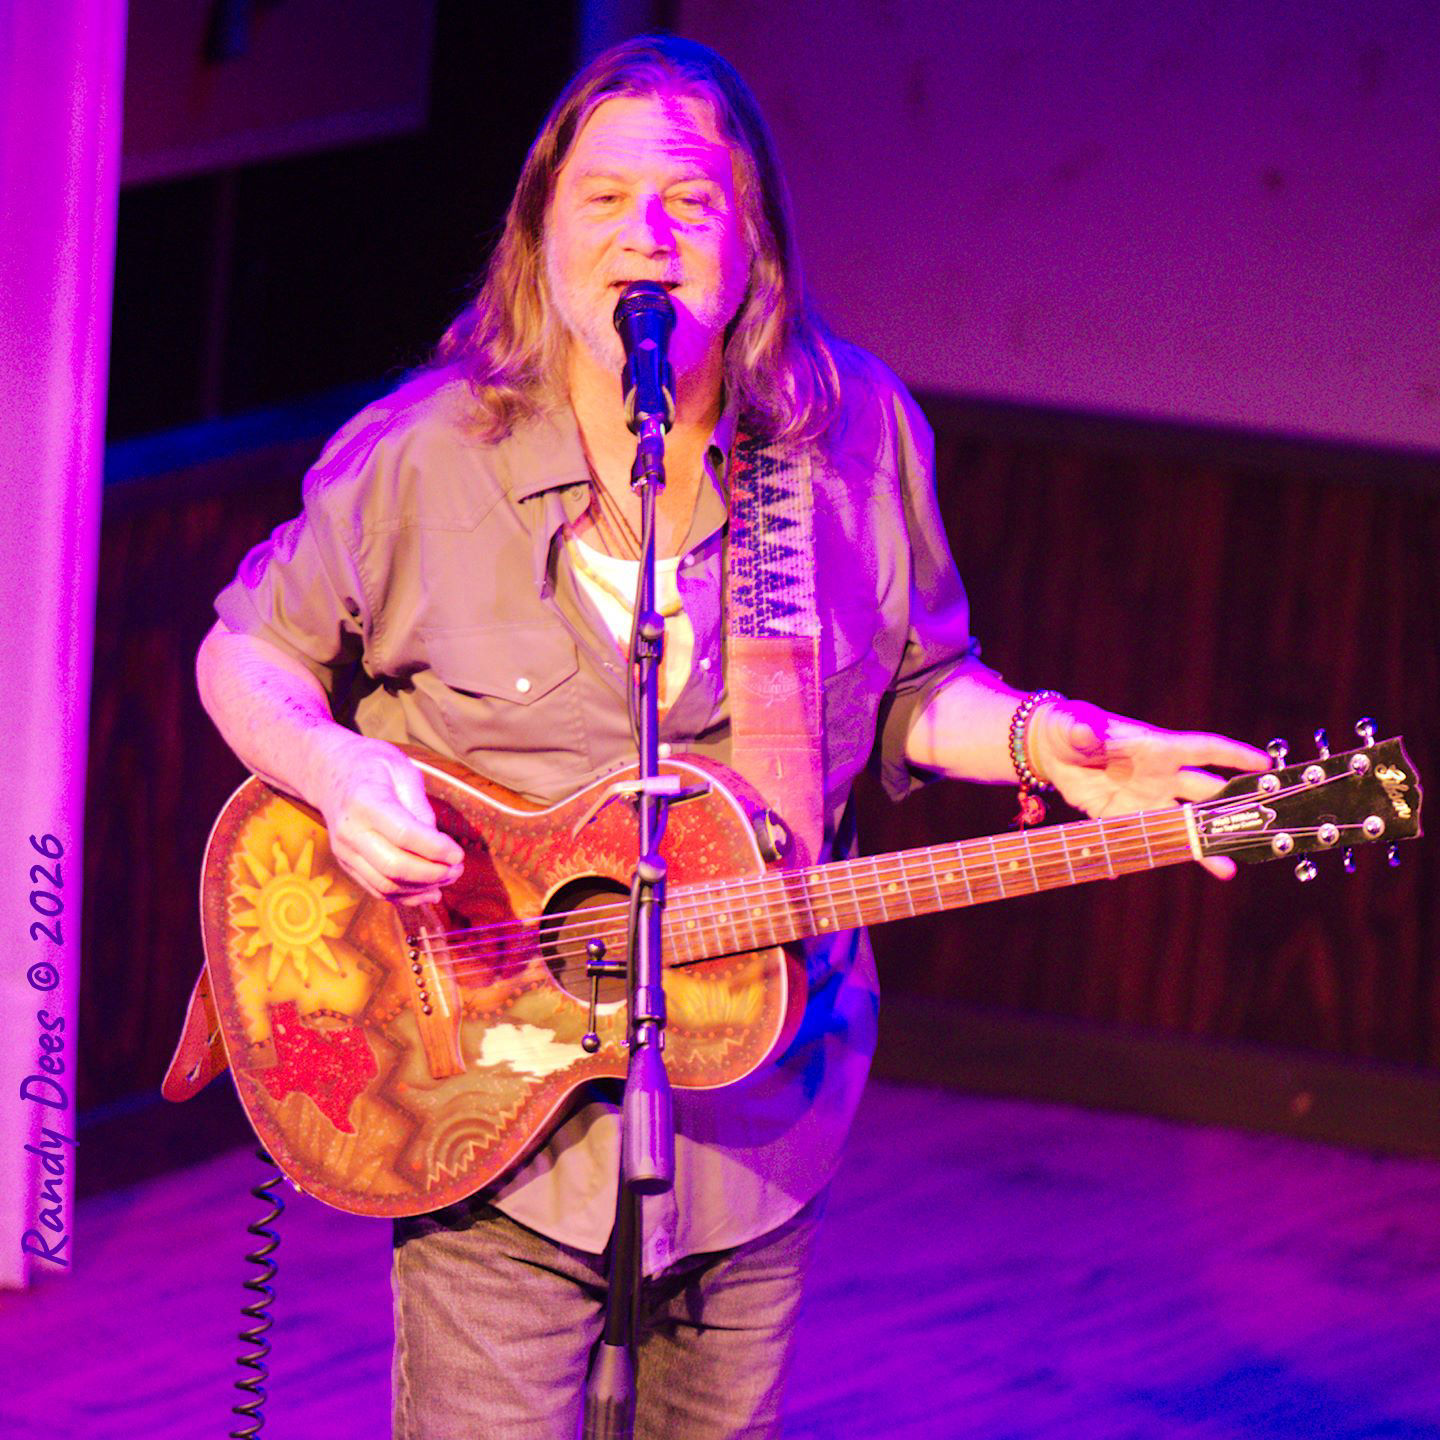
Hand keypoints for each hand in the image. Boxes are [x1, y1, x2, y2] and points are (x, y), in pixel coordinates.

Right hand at [307, 733, 464, 905]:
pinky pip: (377, 889)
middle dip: (432, 873)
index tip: (458, 854)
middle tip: (457, 869)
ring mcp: (345, 851)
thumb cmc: (373, 765)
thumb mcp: (401, 769)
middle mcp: (350, 831)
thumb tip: (435, 841)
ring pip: (385, 884)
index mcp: (364, 801)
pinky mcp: (347, 864)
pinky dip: (406, 897)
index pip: (403, 834)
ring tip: (448, 877)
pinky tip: (430, 892)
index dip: (434, 849)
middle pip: (393, 866)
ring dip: (422, 888)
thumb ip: (419, 805)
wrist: (330, 771)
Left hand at [1028, 699, 1270, 879]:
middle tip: (1258, 827)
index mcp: (1157, 748)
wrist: (1054, 749)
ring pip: (1181, 826)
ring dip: (1202, 845)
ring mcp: (1144, 800)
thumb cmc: (1074, 728)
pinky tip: (1152, 873)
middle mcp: (1159, 777)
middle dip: (1230, 809)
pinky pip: (1140, 842)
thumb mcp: (1078, 726)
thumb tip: (1084, 732)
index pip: (1204, 750)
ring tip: (1228, 868)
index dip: (1234, 756)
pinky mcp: (1121, 819)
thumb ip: (1085, 731)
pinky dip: (1144, 858)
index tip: (1266, 766)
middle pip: (1203, 793)